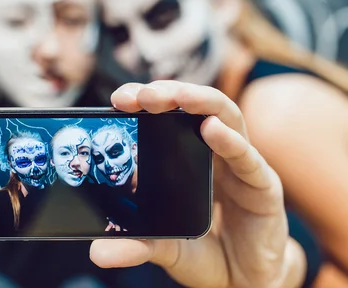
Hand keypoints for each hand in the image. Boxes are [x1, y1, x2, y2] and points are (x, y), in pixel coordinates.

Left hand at [89, 81, 305, 287]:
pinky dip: (231, 141)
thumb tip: (99, 253)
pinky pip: (248, 159)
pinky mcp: (262, 188)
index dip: (144, 102)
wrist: (243, 283)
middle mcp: (214, 152)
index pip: (166, 116)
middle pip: (195, 106)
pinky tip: (212, 129)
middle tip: (143, 95)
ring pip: (226, 117)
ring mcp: (240, 166)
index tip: (118, 100)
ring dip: (200, 101)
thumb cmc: (204, 253)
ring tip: (178, 95)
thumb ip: (135, 245)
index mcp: (187, 156)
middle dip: (169, 93)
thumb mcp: (164, 249)